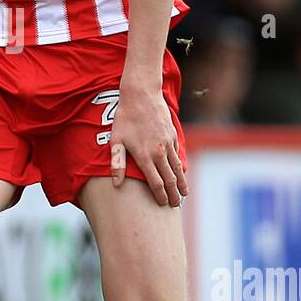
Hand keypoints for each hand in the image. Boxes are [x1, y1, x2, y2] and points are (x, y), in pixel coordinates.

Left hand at [110, 80, 187, 206]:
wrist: (141, 95)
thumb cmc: (125, 118)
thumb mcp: (116, 140)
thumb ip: (117, 163)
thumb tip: (116, 184)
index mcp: (144, 156)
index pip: (156, 183)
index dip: (160, 196)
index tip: (163, 204)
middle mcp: (159, 152)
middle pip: (170, 179)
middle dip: (174, 194)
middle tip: (176, 205)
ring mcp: (168, 143)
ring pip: (177, 168)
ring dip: (181, 183)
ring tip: (184, 194)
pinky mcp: (173, 135)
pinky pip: (178, 154)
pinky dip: (180, 166)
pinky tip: (180, 172)